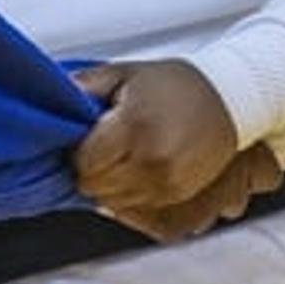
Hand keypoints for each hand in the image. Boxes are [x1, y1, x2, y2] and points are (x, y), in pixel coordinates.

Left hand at [71, 59, 279, 241]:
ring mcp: (168, 182)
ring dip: (110, 185)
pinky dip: (129, 196)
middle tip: (104, 148)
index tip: (88, 138)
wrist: (230, 99)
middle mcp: (152, 160)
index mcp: (134, 128)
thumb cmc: (174, 84)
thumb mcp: (125, 74)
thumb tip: (54, 96)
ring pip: (113, 203)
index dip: (78, 151)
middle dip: (91, 170)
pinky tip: (138, 171)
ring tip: (123, 157)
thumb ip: (85, 86)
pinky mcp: (179, 195)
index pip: (84, 163)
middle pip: (95, 187)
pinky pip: (137, 209)